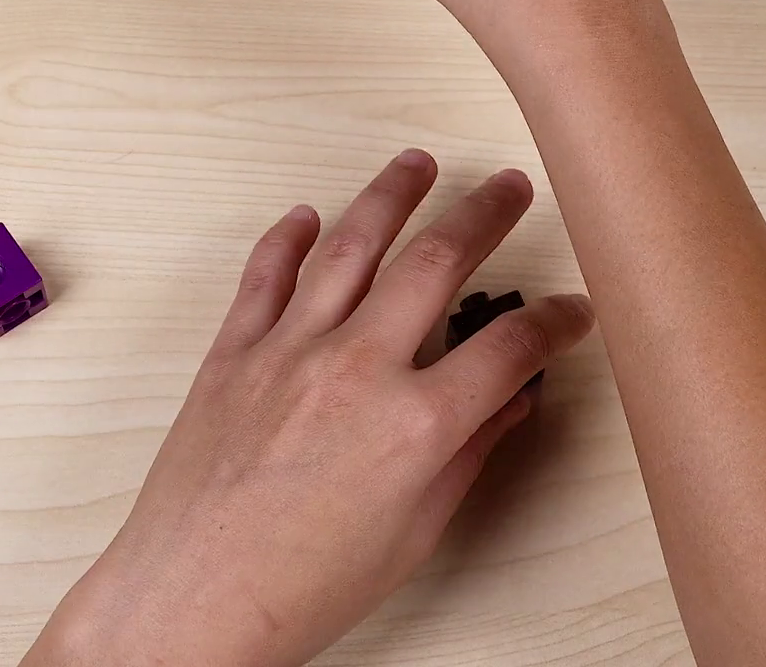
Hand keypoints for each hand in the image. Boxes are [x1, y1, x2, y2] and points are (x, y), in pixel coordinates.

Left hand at [23, 151, 595, 666]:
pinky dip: (289, 237)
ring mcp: (289, 352)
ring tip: (419, 163)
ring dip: (392, 194)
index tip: (572, 309)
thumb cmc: (302, 588)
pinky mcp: (233, 354)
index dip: (555, 320)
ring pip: (351, 244)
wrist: (193, 601)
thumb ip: (468, 454)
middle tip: (512, 186)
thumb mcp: (415, 532)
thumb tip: (508, 403)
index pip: (512, 345)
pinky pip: (265, 274)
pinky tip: (310, 215)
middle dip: (486, 214)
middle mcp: (357, 370)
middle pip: (438, 261)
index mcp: (417, 424)